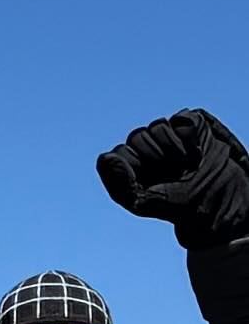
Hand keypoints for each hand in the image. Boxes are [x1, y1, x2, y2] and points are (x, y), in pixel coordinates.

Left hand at [97, 110, 248, 248]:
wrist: (217, 202)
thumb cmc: (177, 204)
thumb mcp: (144, 203)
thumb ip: (119, 184)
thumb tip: (105, 157)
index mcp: (131, 163)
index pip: (119, 153)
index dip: (135, 168)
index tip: (152, 183)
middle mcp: (146, 146)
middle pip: (137, 136)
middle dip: (155, 157)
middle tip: (173, 173)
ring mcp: (168, 132)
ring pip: (158, 126)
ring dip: (173, 148)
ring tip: (186, 164)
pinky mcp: (190, 123)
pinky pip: (182, 119)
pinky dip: (188, 135)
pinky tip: (195, 151)